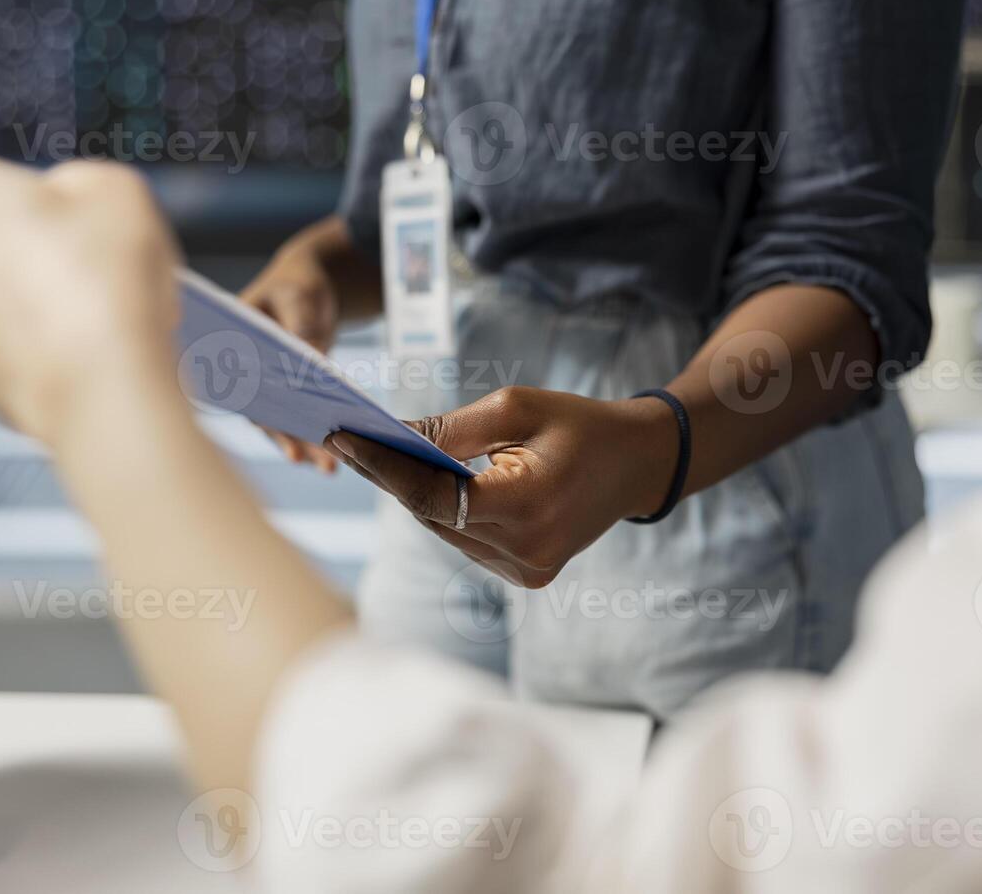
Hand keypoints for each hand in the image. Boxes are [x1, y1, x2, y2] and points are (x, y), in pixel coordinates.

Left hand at [0, 148, 179, 444]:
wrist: (105, 384)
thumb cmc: (105, 284)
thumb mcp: (114, 191)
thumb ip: (77, 182)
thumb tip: (65, 200)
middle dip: (13, 250)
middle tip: (77, 261)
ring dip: (31, 298)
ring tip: (91, 307)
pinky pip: (1, 345)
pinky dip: (37, 341)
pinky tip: (81, 341)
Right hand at [240, 220, 344, 471]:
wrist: (310, 287)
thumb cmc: (296, 284)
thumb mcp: (298, 296)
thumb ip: (300, 323)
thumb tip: (308, 357)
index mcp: (229, 342)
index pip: (238, 379)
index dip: (255, 406)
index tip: (274, 429)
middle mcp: (240, 370)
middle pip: (259, 408)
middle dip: (282, 436)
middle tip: (302, 459)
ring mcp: (262, 384)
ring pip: (279, 420)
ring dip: (301, 444)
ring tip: (326, 469)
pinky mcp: (284, 392)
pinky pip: (296, 418)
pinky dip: (311, 436)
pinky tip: (328, 459)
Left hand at [324, 386, 677, 588]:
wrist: (639, 463)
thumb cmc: (580, 425)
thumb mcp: (518, 408)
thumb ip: (453, 428)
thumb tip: (393, 436)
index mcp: (526, 506)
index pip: (433, 495)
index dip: (383, 467)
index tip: (342, 438)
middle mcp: (524, 549)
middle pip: (433, 515)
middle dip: (394, 476)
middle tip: (352, 439)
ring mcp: (526, 568)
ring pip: (446, 532)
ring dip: (419, 496)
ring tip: (383, 457)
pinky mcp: (527, 574)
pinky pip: (469, 541)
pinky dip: (449, 513)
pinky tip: (434, 484)